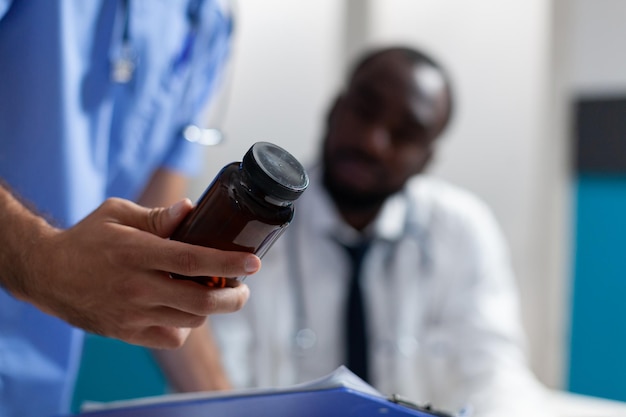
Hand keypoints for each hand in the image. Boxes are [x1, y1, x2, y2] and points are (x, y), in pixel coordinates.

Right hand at [15, 197, 259, 348]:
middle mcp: (136, 287)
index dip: (227, 263)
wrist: (47, 273)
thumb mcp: (118, 214)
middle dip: (232, 297)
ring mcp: (131, 314)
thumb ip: (158, 216)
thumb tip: (191, 209)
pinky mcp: (126, 332)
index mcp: (136, 253)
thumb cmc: (87, 238)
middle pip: (199, 300)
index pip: (192, 260)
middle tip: (243, 288)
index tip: (254, 263)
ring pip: (189, 321)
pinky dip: (187, 328)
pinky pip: (170, 339)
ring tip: (214, 293)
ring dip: (210, 309)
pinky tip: (184, 310)